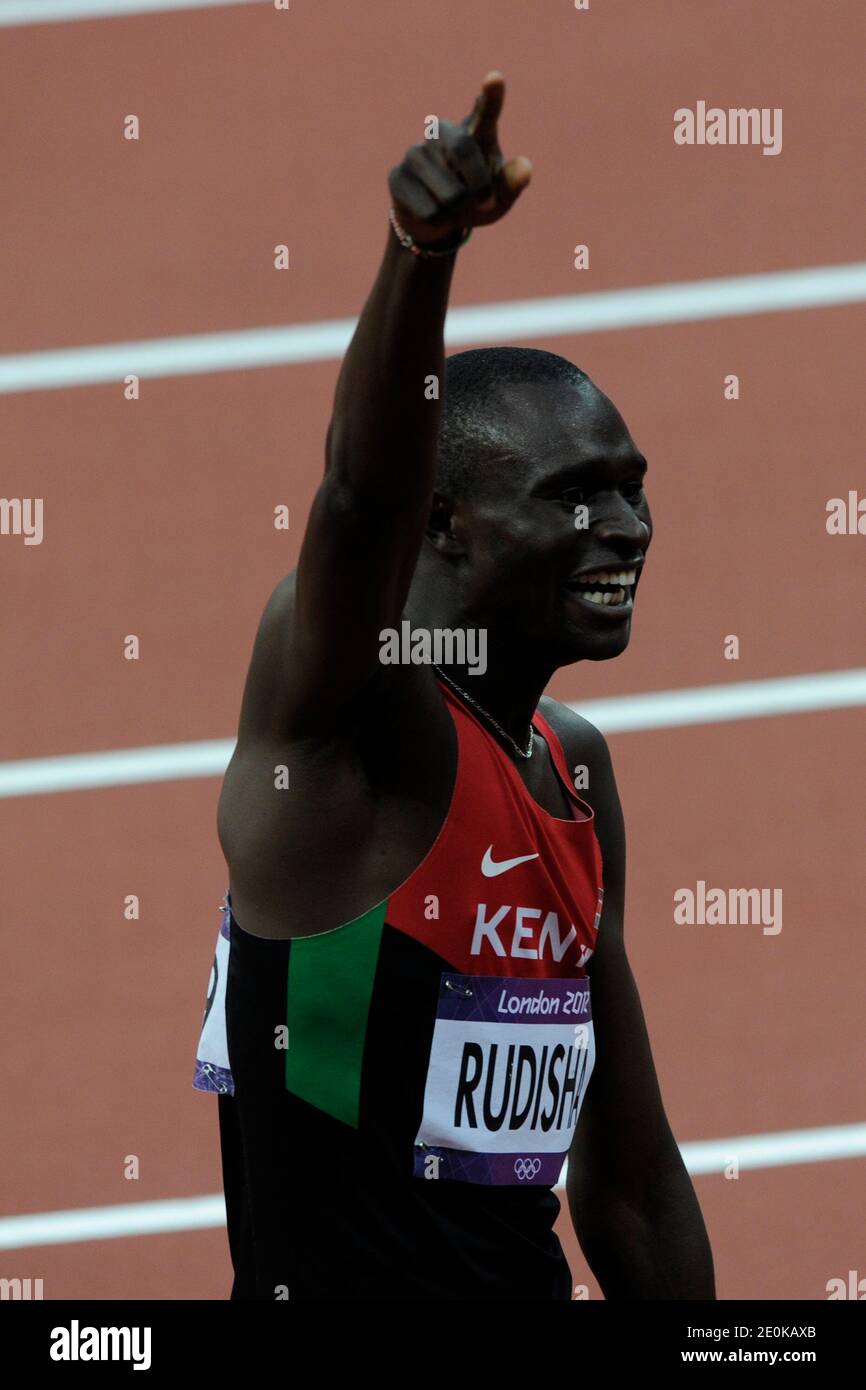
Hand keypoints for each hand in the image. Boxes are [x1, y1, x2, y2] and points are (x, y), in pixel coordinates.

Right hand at [388, 71, 531, 244]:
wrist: (436, 221)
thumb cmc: (474, 201)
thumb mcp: (499, 198)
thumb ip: (511, 183)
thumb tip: (526, 168)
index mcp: (475, 132)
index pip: (486, 112)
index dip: (491, 96)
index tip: (495, 78)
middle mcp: (443, 133)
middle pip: (463, 150)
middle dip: (479, 185)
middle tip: (487, 203)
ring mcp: (416, 152)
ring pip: (447, 192)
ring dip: (457, 210)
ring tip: (452, 205)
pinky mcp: (397, 176)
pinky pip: (428, 210)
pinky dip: (439, 221)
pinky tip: (432, 211)